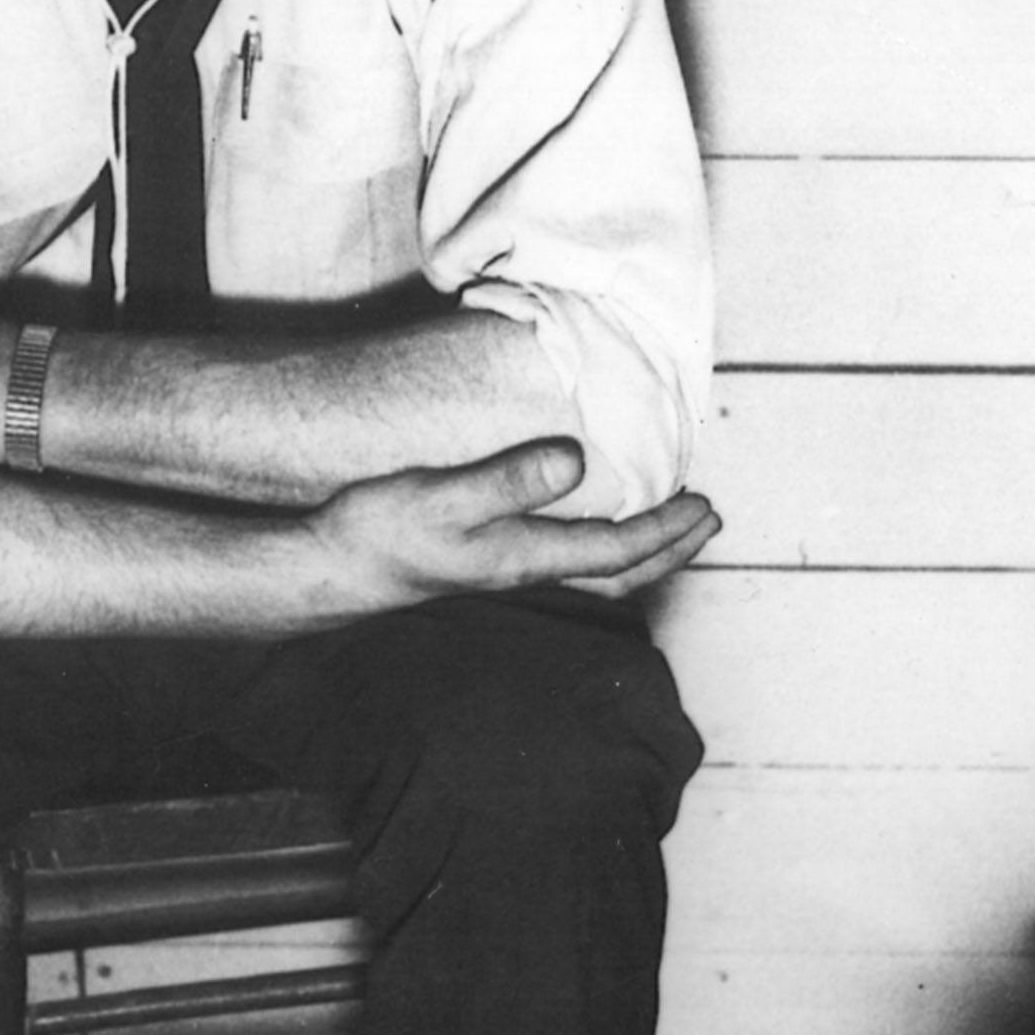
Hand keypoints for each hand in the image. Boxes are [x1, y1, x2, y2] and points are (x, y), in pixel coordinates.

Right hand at [308, 439, 721, 610]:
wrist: (326, 568)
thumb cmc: (380, 532)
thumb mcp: (445, 495)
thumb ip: (510, 479)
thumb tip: (577, 461)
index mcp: (524, 558)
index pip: (617, 552)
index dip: (667, 531)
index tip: (705, 506)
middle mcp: (523, 569)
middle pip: (616, 573)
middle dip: (669, 548)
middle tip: (708, 520)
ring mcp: (504, 567)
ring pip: (592, 568)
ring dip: (638, 548)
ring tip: (668, 521)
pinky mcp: (483, 558)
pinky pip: (562, 554)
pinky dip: (597, 541)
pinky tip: (589, 518)